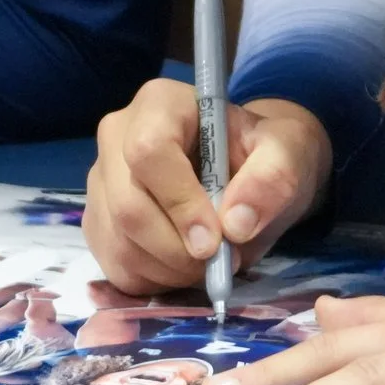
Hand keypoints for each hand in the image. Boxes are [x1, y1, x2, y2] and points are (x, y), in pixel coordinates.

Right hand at [84, 78, 329, 294]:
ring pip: (119, 242)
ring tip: (210, 263)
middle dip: (178, 249)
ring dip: (170, 269)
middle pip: (127, 205)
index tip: (216, 239)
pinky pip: (115, 266)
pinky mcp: (98, 220)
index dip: (179, 202)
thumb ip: (273, 177)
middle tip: (222, 261)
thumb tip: (236, 223)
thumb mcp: (287, 152)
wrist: (249, 170)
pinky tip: (184, 267)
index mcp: (160, 104)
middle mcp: (117, 135)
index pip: (148, 152)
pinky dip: (154, 281)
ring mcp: (101, 180)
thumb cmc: (264, 153)